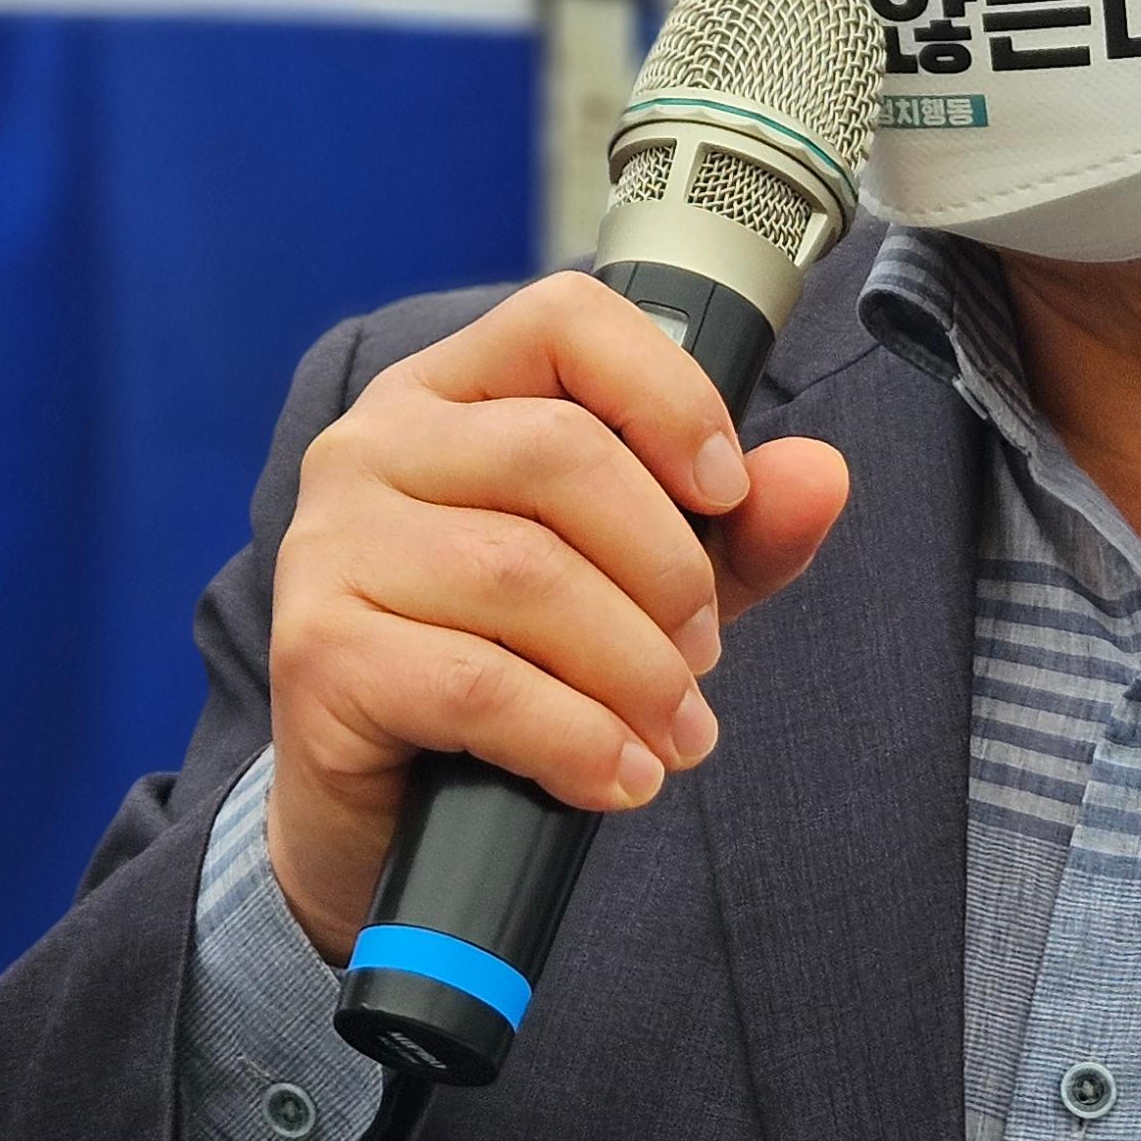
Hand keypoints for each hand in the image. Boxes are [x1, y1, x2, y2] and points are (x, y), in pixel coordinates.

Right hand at [265, 273, 849, 958]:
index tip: (725, 491)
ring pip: (524, 575)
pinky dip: (577, 739)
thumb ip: (731, 535)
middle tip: (702, 656)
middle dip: (667, 568)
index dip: (667, 392)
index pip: (563, 320)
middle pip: (559, 454)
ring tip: (674, 733)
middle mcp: (371, 446)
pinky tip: (618, 776)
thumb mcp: (640, 593)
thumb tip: (821, 475)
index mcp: (448, 394)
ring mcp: (329, 546)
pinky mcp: (319, 654)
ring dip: (636, 670)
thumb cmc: (510, 674)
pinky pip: (479, 684)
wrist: (383, 821)